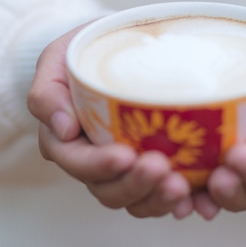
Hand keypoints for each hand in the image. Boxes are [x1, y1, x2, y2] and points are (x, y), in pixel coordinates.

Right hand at [27, 26, 195, 218]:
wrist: (121, 44)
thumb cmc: (85, 50)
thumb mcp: (57, 60)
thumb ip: (48, 93)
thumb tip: (63, 129)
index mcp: (68, 141)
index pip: (78, 162)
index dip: (99, 165)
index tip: (125, 154)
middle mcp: (96, 162)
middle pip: (109, 190)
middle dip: (135, 184)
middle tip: (162, 168)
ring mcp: (127, 168)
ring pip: (138, 200)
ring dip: (159, 199)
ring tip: (182, 186)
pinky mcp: (157, 166)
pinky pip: (166, 194)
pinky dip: (182, 202)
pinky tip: (198, 201)